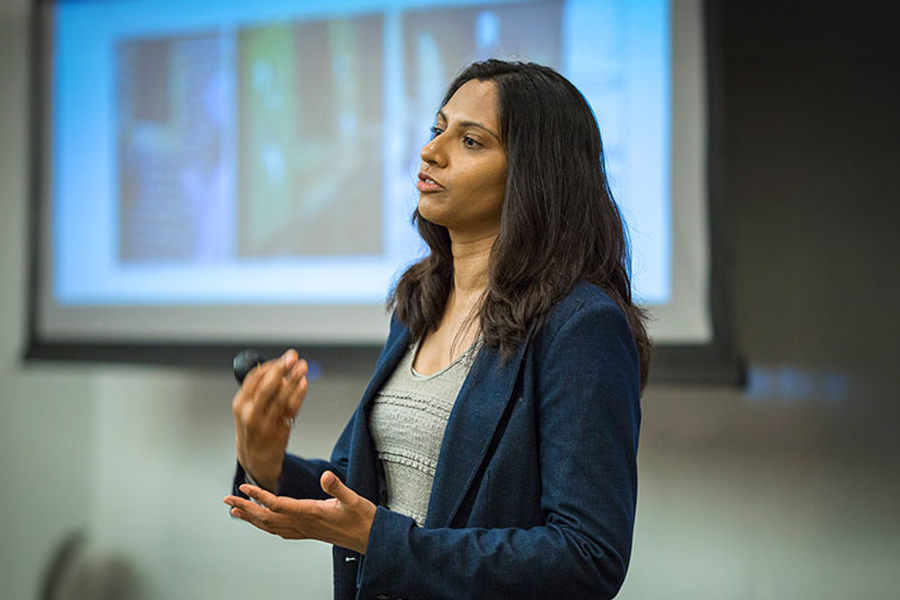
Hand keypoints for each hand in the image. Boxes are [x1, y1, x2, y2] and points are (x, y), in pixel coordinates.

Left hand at [223, 471, 376, 554]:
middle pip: (267, 517)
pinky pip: (281, 532)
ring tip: (237, 512)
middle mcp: (304, 524)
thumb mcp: (353, 499)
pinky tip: (264, 524)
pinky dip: (267, 527)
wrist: (371, 538)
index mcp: (311, 513)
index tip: (244, 488)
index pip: (277, 505)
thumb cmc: (363, 519)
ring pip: (271, 526)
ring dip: (252, 519)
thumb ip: (338, 488)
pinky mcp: (309, 533)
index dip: (259, 496)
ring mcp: (305, 530)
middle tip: (228, 500)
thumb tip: (325, 476)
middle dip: (246, 508)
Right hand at [232, 349, 307, 490]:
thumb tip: (281, 371)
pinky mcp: (280, 431)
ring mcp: (266, 423)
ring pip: (282, 397)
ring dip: (294, 380)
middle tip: (293, 356)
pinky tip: (304, 383)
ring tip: (303, 367)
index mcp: (240, 404)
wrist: (255, 460)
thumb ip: (262, 390)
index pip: (254, 378)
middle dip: (281, 369)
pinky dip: (299, 394)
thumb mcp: (248, 409)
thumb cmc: (253, 428)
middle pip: (267, 386)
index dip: (270, 365)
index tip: (283, 357)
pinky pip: (292, 409)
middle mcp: (251, 413)